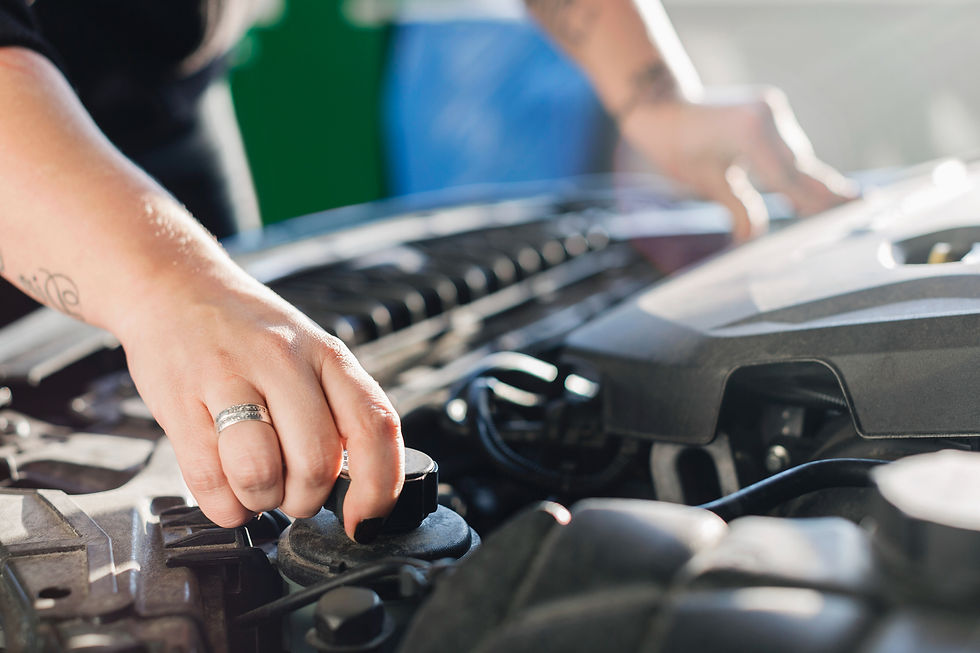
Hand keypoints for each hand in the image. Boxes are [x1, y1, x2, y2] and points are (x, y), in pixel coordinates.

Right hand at [118, 273, 403, 542]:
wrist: (174, 286)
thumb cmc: (249, 332)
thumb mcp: (311, 354)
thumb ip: (338, 409)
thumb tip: (360, 486)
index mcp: (327, 354)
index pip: (374, 425)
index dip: (379, 487)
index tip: (367, 520)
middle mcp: (282, 361)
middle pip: (316, 463)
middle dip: (306, 499)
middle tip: (293, 491)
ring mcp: (227, 378)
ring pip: (261, 474)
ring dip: (261, 500)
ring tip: (256, 483)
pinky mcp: (178, 402)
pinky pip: (208, 481)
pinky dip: (223, 504)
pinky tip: (225, 485)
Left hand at [619, 87, 858, 240]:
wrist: (662, 108)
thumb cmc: (674, 146)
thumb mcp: (704, 183)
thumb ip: (737, 209)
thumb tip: (756, 241)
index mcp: (750, 133)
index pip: (789, 178)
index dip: (814, 202)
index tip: (839, 220)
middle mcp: (768, 116)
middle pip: (801, 167)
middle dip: (826, 193)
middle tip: (862, 213)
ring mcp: (772, 109)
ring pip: (797, 157)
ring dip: (810, 182)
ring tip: (847, 207)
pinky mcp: (771, 109)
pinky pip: (789, 146)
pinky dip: (796, 167)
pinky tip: (814, 188)